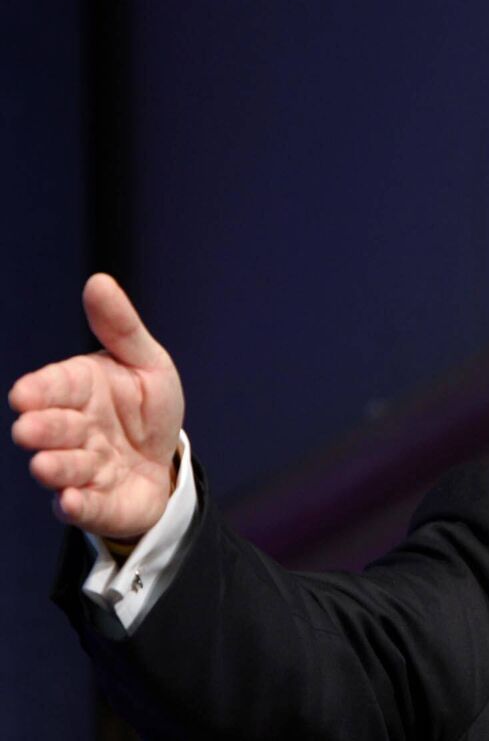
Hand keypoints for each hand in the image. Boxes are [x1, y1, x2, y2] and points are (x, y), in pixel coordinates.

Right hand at [10, 273, 183, 540]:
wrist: (165, 461)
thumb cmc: (146, 407)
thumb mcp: (146, 362)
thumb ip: (121, 327)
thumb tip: (98, 281)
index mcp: (79, 390)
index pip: (54, 387)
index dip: (40, 391)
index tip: (25, 394)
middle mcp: (74, 430)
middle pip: (55, 428)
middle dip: (43, 429)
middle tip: (29, 430)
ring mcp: (84, 469)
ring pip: (66, 468)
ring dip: (56, 468)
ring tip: (46, 466)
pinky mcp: (99, 503)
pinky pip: (86, 506)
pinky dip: (78, 504)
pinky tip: (71, 501)